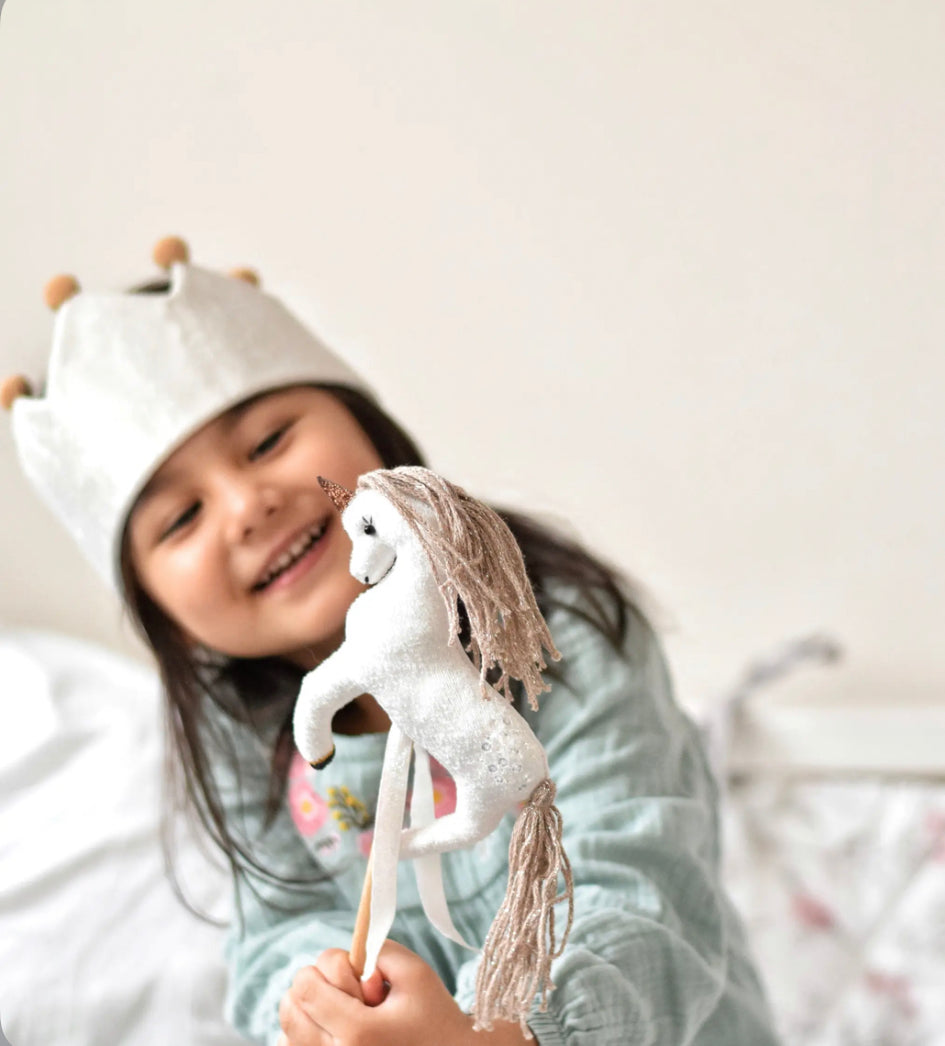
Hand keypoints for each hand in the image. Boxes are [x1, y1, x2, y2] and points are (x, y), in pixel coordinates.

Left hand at [276, 939, 533, 1044]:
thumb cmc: (433, 1017)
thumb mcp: (414, 973)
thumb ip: (377, 948)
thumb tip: (346, 950)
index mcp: (358, 1032)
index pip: (306, 987)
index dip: (322, 969)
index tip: (352, 974)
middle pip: (290, 1008)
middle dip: (315, 988)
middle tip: (351, 997)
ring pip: (287, 1033)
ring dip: (311, 1014)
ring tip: (347, 1020)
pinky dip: (309, 1038)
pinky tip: (338, 1036)